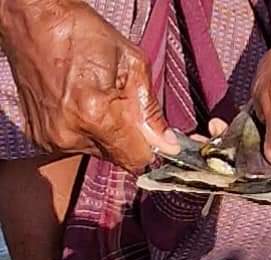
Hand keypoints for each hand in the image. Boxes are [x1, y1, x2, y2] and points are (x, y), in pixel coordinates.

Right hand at [0, 1, 178, 170]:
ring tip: (99, 99)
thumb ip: (151, 111)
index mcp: (95, 113)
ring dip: (108, 133)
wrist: (35, 24)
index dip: (153, 149)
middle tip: (124, 104)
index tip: (159, 139)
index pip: (136, 158)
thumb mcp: (133, 64)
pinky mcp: (40, 138)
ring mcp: (51, 138)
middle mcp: (69, 134)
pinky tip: (82, 104)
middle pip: (118, 157)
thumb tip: (167, 144)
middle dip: (130, 137)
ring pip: (99, 152)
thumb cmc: (83, 34)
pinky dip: (88, 131)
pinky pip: (79, 146)